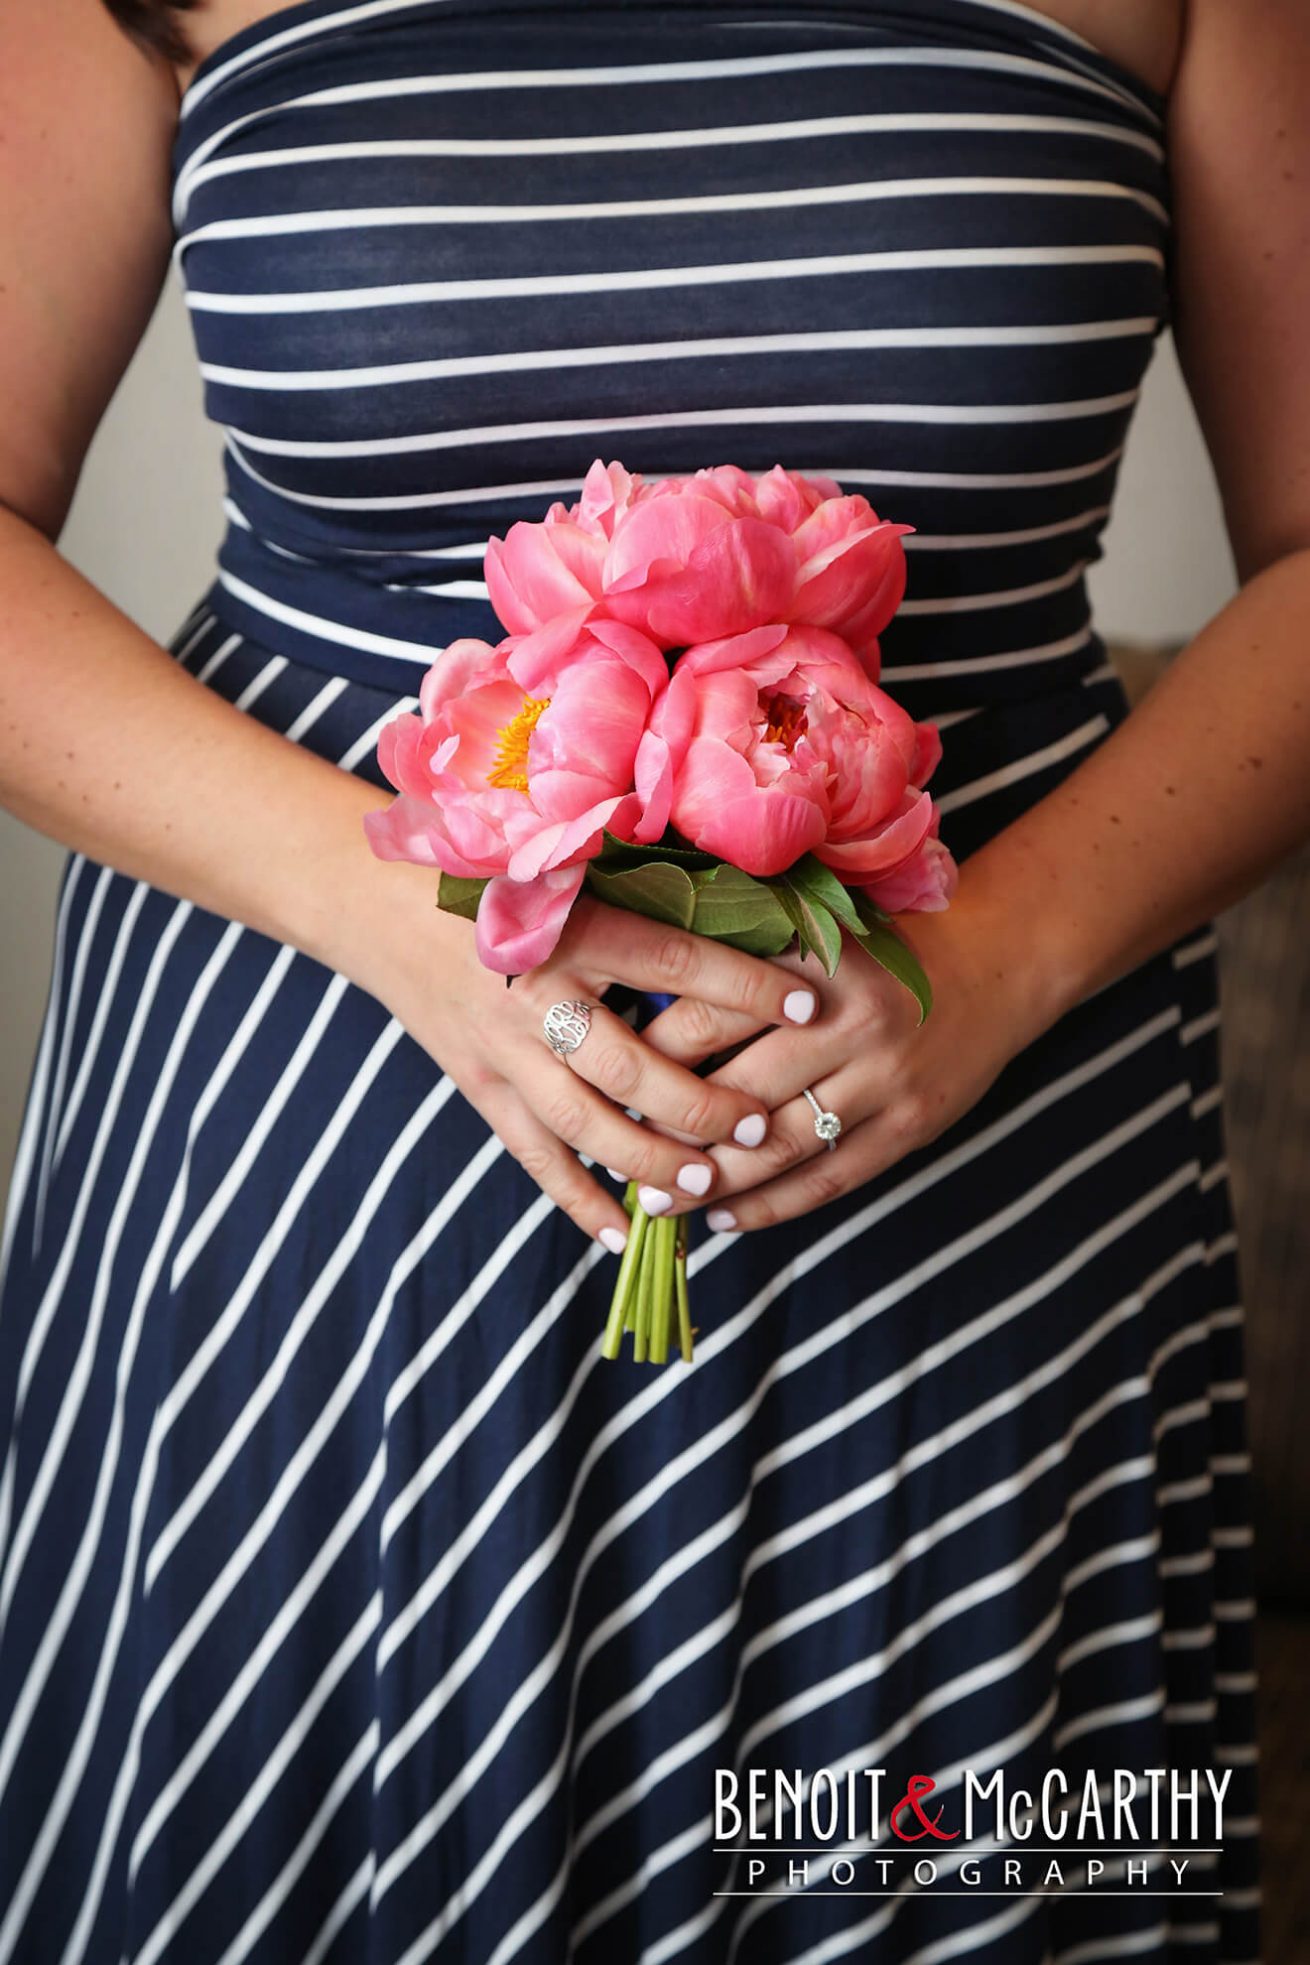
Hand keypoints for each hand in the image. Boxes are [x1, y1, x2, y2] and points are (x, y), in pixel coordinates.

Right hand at [357, 871, 820, 1249]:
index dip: (745, 986)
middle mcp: (536, 994)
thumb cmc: (492, 873)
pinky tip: (627, 1233)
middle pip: (628, 1065)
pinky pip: (534, 1156)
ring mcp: (503, 1049)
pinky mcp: (479, 1087)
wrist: (376, 903)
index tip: (809, 1004)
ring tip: (707, 1184)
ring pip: (584, 1124)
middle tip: (757, 1123)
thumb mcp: (566, 867)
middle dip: (698, 1103)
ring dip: (649, 1160)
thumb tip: (754, 904)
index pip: (674, 960)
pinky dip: (579, 1200)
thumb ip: (646, 892)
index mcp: (569, 926)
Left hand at [638, 876, 1060, 1230]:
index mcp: (813, 956)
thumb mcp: (811, 928)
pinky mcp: (912, 1125)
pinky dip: (771, 1207)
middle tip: (613, 1157)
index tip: (601, 1082)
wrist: (997, 965)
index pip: (707, 1015)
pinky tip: (725, 1220)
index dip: (647, 1057)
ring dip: (711, 1183)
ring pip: (777, 1146)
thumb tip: (631, 1015)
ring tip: (658, 1204)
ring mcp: (888, 1076)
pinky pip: (828, 1180)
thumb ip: (736, 955)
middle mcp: (852, 1016)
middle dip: (668, 1132)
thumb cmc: (876, 946)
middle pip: (736, 1089)